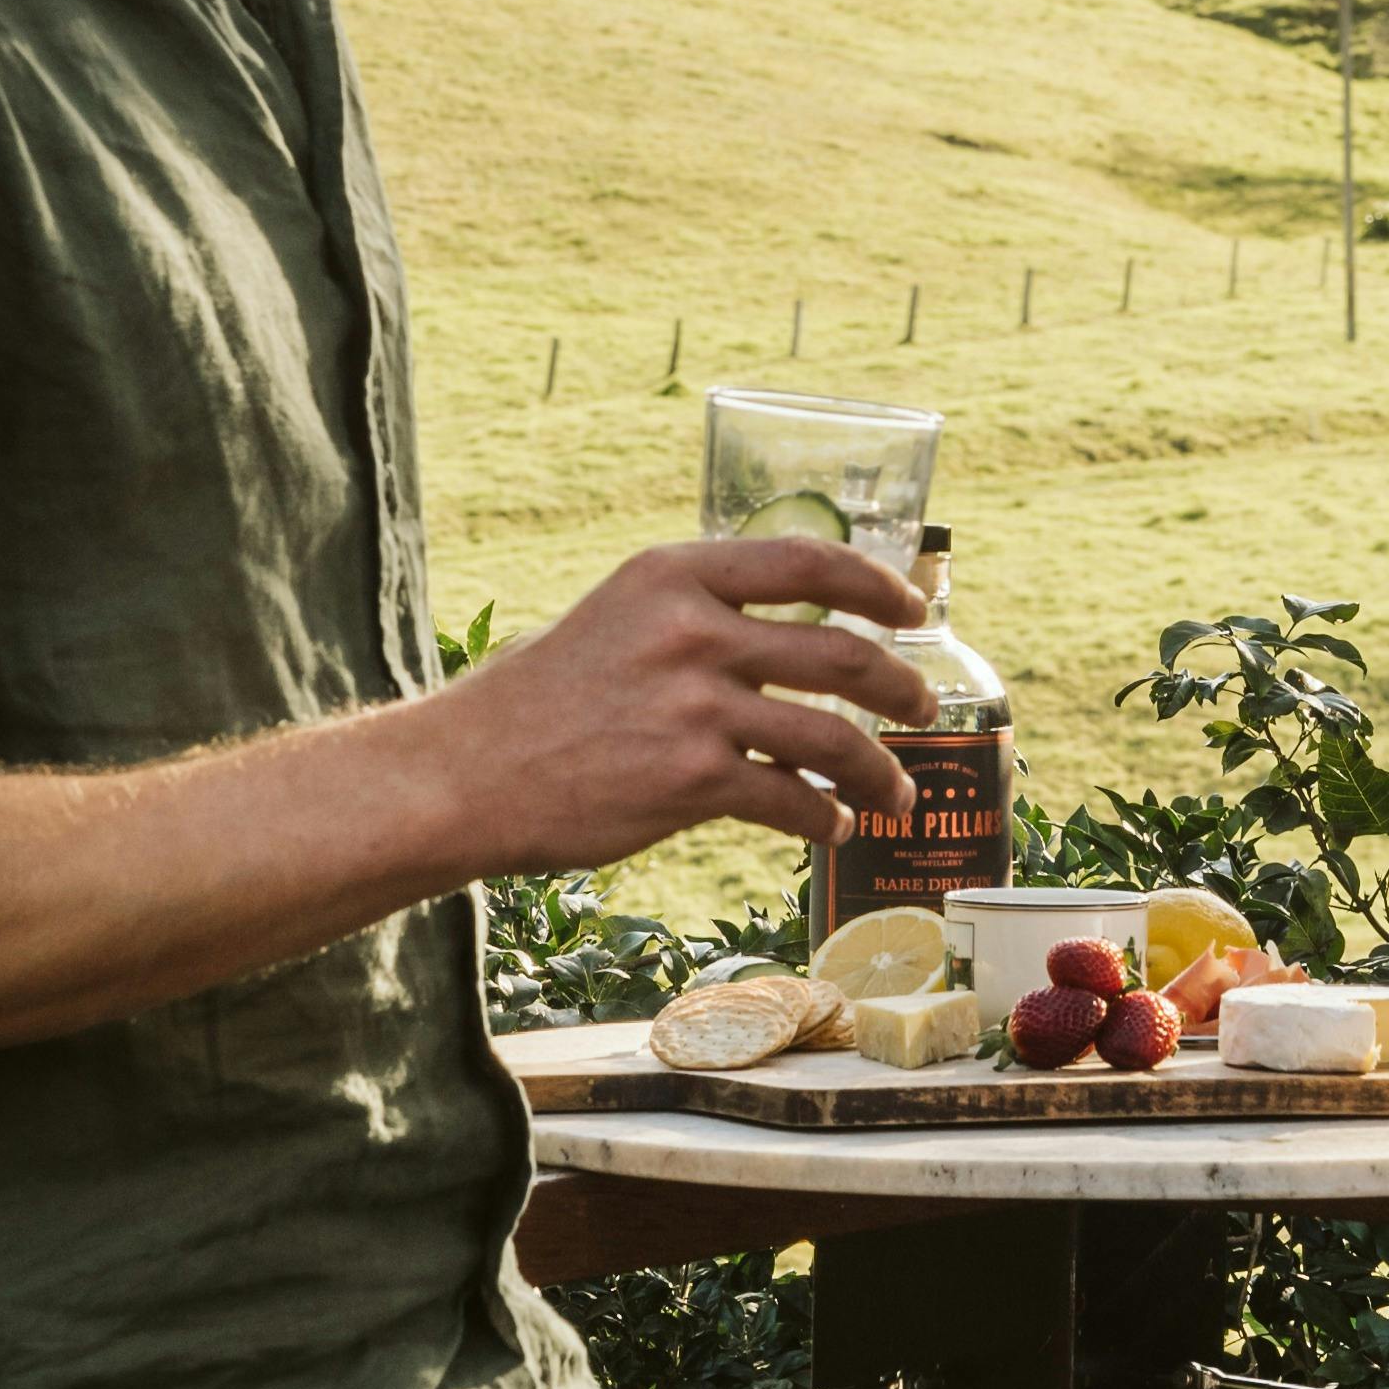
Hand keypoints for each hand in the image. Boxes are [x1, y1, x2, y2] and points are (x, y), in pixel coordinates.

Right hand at [436, 541, 931, 867]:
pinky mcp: (688, 780)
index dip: (875, 585)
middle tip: (924, 707)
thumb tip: (788, 638)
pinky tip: (830, 827)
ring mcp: (693, 705)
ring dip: (881, 768)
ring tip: (897, 791)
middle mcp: (690, 629)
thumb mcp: (615, 619)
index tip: (911, 609)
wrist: (465, 774)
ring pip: (831, 736)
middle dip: (900, 686)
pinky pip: (791, 798)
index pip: (805, 561)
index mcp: (673, 574)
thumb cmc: (536, 702)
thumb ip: (693, 616)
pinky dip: (823, 816)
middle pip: (840, 653)